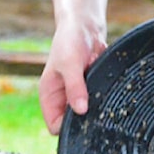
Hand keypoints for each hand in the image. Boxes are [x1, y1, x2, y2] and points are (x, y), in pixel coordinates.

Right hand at [38, 17, 105, 134]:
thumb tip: (81, 110)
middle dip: (86, 114)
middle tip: (94, 96)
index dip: (68, 127)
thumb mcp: (70, 64)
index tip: (85, 116)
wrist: (85, 26)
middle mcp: (62, 98)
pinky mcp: (92, 88)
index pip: (55, 126)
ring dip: (96, 100)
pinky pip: (100, 99)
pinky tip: (101, 75)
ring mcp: (78, 94)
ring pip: (89, 112)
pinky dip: (104, 91)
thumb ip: (75, 87)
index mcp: (49, 96)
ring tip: (95, 80)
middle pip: (73, 122)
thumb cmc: (70, 41)